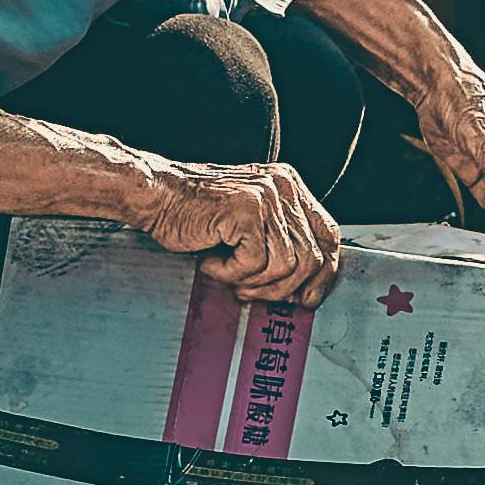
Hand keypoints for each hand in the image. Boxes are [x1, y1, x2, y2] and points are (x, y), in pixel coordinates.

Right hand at [129, 157, 345, 306]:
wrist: (156, 196)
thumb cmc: (196, 215)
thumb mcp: (249, 222)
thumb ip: (280, 241)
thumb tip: (306, 287)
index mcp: (290, 186)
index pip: (328, 236)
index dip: (323, 273)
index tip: (306, 298)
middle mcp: (283, 187)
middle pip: (310, 258)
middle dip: (281, 288)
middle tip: (250, 292)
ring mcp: (266, 196)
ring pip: (285, 266)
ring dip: (253, 283)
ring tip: (227, 276)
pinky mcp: (246, 210)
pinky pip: (255, 263)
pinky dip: (230, 273)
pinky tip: (210, 262)